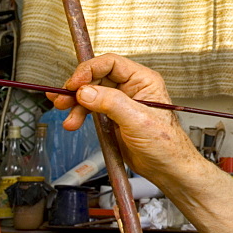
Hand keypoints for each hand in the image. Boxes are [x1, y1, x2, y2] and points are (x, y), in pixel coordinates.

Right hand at [49, 55, 232, 232]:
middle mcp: (132, 89)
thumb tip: (87, 91)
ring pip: (91, 94)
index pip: (111, 63)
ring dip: (76, 104)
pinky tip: (74, 122)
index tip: (75, 83)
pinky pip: (92, 110)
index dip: (89, 70)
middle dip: (78, 88)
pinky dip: (80, 114)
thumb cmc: (167, 145)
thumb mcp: (138, 121)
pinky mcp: (114, 118)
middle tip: (63, 98)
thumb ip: (112, 103)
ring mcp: (122, 103)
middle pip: (97, 78)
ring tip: (69, 117)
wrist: (168, 169)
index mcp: (144, 81)